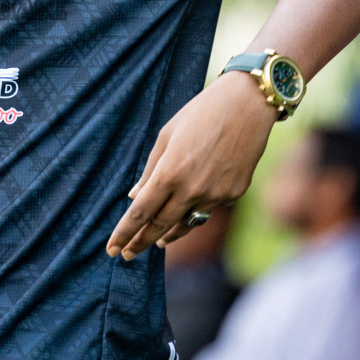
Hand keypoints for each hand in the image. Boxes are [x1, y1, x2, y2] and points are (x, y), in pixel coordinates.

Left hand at [106, 73, 276, 259]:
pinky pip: (208, 208)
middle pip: (160, 226)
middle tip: (128, 254)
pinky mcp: (234, 194)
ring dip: (168, 235)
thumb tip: (135, 197)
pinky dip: (195, 211)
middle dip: (141, 243)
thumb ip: (150, 170)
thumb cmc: (200, 114)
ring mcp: (216, 195)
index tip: (112, 249)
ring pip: (186, 223)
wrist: (247, 105)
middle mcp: (192, 190)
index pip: (140, 213)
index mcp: (170, 172)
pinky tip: (189, 211)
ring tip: (156, 242)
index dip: (124, 233)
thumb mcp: (166, 136)